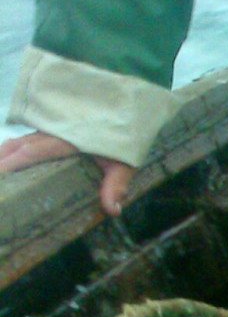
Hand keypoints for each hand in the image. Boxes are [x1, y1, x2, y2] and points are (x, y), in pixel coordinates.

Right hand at [0, 132, 135, 215]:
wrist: (126, 106)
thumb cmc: (123, 135)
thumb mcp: (124, 161)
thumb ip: (117, 183)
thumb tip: (112, 210)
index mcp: (67, 140)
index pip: (34, 151)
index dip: (14, 162)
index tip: (0, 172)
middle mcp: (51, 132)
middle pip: (17, 145)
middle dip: (0, 161)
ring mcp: (47, 128)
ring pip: (17, 140)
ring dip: (1, 154)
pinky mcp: (47, 128)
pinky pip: (23, 138)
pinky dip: (9, 149)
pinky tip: (1, 159)